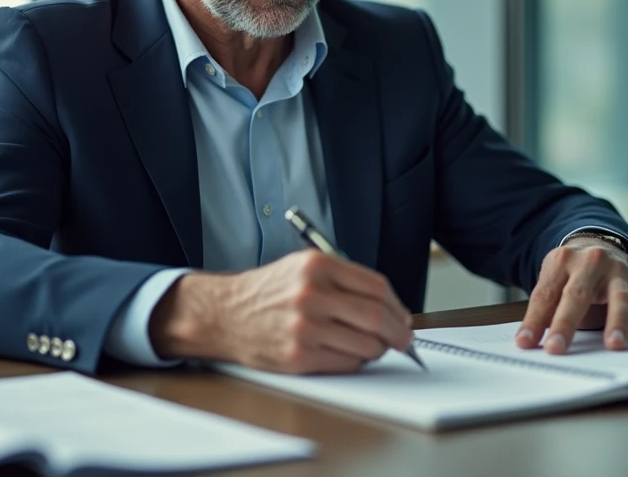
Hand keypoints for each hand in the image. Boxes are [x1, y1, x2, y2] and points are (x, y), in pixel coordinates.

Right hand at [148, 250, 413, 373]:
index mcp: (318, 265)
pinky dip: (355, 361)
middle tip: (402, 340)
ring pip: (366, 344)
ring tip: (370, 346)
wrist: (225, 313)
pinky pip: (346, 363)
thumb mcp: (304, 267)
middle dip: (397, 332)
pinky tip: (347, 353)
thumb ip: (344, 280)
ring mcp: (305, 326)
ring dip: (377, 350)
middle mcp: (312, 293)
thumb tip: (389, 307)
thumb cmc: (269, 292)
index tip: (402, 317)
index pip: (377, 287)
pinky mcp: (299, 356)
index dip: (397, 306)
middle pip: (376, 317)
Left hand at [515, 239, 627, 354]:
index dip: (535, 320)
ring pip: (618, 297)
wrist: (600, 244)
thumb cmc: (574, 270)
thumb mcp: (554, 279)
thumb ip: (544, 307)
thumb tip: (529, 341)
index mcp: (563, 260)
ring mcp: (618, 273)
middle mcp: (592, 262)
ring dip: (616, 322)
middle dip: (565, 324)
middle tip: (555, 348)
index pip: (546, 294)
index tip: (525, 343)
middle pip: (577, 295)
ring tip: (613, 345)